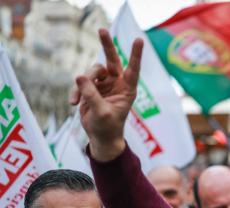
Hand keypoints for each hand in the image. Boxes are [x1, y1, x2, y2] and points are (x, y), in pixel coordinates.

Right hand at [70, 29, 142, 160]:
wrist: (100, 137)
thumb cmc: (108, 128)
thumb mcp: (101, 113)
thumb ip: (91, 95)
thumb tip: (80, 76)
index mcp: (128, 90)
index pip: (133, 69)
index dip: (135, 55)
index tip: (139, 40)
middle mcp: (117, 84)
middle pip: (112, 60)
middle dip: (107, 45)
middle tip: (102, 30)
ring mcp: (104, 84)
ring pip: (92, 71)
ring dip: (82, 83)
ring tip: (77, 100)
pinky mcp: (91, 87)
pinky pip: (80, 81)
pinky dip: (75, 91)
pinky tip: (72, 104)